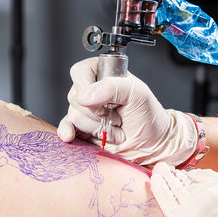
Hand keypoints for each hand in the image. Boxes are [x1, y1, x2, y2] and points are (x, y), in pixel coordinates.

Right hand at [57, 57, 196, 165]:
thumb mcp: (137, 94)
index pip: (80, 72)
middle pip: (75, 96)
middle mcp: (91, 91)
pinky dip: (67, 131)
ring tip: (114, 127)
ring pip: (73, 114)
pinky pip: (66, 128)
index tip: (104, 101)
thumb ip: (111, 87)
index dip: (86, 86)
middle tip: (117, 115)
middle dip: (97, 111)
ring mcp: (85, 111)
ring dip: (96, 126)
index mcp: (103, 74)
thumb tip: (83, 96)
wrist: (152, 144)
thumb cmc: (148, 116)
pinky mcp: (82, 129)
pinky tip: (70, 136)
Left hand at [150, 163, 217, 216]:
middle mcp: (208, 191)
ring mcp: (192, 204)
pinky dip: (158, 188)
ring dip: (166, 177)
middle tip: (168, 169)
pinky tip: (154, 179)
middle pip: (187, 180)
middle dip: (177, 175)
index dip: (193, 176)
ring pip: (175, 187)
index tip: (187, 176)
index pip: (204, 175)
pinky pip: (165, 199)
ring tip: (159, 169)